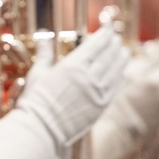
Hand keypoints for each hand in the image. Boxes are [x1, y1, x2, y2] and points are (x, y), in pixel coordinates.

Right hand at [16, 25, 128, 151]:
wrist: (41, 130)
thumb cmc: (35, 101)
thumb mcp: (38, 73)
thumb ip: (45, 53)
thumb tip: (43, 35)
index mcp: (73, 65)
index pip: (96, 44)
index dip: (104, 34)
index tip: (108, 28)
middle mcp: (89, 77)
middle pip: (108, 55)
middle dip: (113, 44)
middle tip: (115, 38)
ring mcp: (98, 93)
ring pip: (116, 70)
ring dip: (121, 59)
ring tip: (123, 52)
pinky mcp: (101, 107)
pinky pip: (115, 88)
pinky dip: (120, 77)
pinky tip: (121, 73)